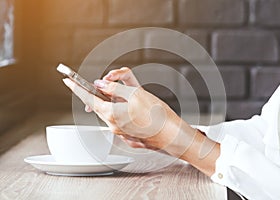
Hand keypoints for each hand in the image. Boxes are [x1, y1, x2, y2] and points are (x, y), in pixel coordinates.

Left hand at [62, 67, 219, 175]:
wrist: (172, 135)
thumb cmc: (157, 115)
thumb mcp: (136, 93)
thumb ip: (115, 88)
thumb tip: (100, 84)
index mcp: (111, 113)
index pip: (88, 98)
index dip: (76, 87)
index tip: (67, 80)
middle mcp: (112, 125)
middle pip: (99, 105)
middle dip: (100, 94)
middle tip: (105, 85)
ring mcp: (121, 132)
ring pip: (110, 112)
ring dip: (113, 103)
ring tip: (128, 98)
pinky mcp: (129, 135)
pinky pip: (120, 120)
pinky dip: (123, 112)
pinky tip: (136, 111)